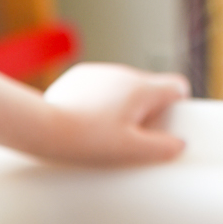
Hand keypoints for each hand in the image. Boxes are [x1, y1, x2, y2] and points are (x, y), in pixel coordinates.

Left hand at [38, 63, 188, 167]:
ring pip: (123, 88)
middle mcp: (123, 73)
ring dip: (121, 107)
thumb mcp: (130, 150)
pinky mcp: (78, 77)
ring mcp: (100, 72)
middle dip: (146, 111)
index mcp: (141, 88)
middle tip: (132, 138)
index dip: (177, 107)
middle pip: (149, 89)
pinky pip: (99, 87)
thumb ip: (161, 148)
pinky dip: (99, 102)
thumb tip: (179, 145)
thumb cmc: (87, 141)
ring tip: (105, 133)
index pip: (177, 86)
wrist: (43, 129)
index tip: (165, 127)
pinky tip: (86, 121)